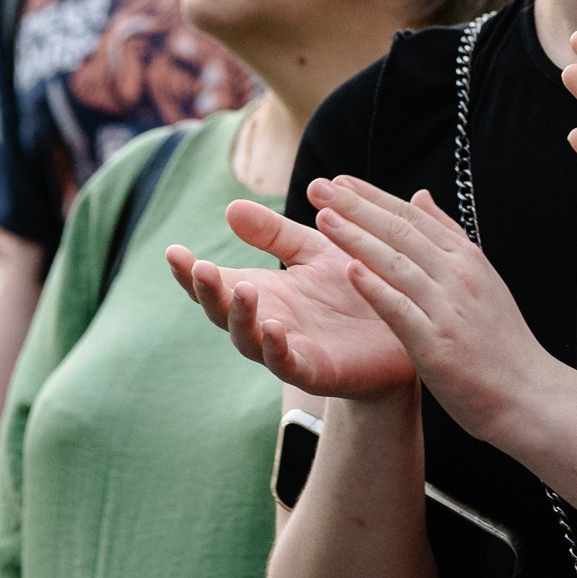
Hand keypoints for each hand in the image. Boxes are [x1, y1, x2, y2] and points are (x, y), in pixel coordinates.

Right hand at [166, 202, 415, 400]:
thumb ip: (275, 234)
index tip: (172, 250)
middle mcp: (267, 320)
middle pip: (222, 312)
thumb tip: (230, 207)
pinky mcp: (315, 371)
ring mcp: (287, 348)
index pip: (217, 282)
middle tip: (199, 268)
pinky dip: (275, 348)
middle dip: (207, 292)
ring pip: (248, 339)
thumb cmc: (355, 287)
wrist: (404, 330)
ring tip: (242, 288)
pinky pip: (287, 363)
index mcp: (264, 291)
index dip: (190, 271)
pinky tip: (273, 327)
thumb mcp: (315, 251)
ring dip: (241, 316)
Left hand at [303, 178, 559, 446]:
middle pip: (401, 232)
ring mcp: (449, 308)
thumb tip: (420, 195)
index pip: (414, 217)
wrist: (529, 393)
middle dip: (356, 207)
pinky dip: (377, 288)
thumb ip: (448, 237)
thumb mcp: (481, 279)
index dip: (374, 197)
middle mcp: (459, 275)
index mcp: (468, 259)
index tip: (340, 181)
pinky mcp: (437, 343)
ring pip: (396, 263)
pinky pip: (401, 309)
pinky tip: (351, 271)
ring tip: (322, 218)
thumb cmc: (501, 342)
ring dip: (357, 238)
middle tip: (319, 188)